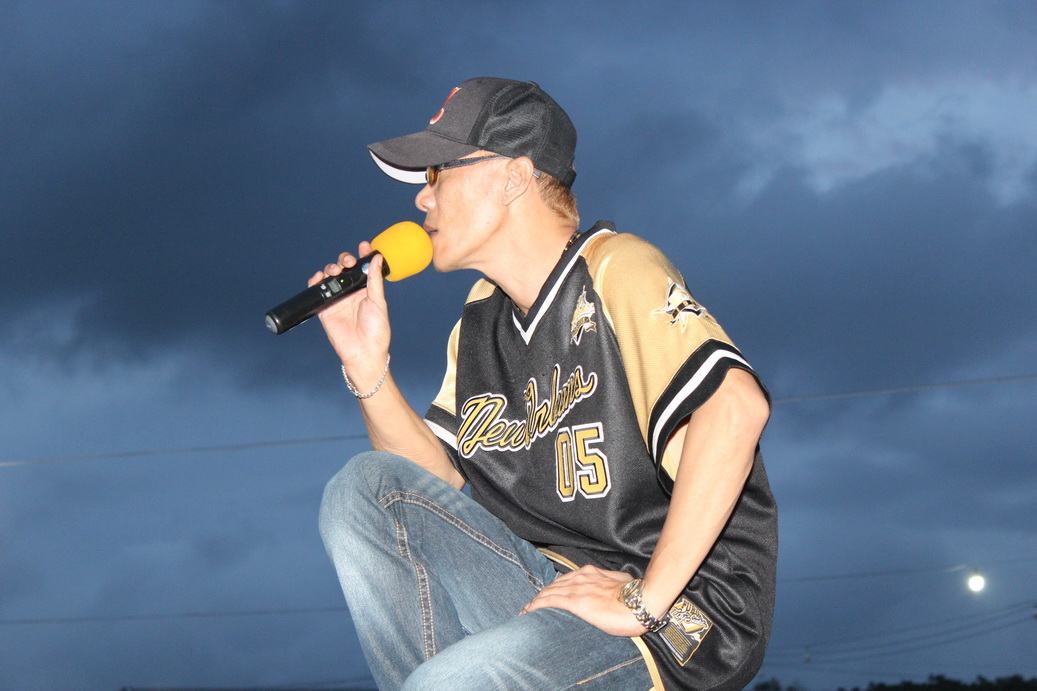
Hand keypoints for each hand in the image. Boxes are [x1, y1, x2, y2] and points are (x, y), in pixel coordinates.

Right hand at [310, 242, 390, 374]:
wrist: (363, 352)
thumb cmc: (376, 330)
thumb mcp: (378, 302)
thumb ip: (375, 280)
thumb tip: (377, 258)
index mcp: (366, 290)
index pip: (363, 268)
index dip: (362, 255)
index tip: (364, 245)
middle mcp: (351, 292)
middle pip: (344, 268)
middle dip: (345, 260)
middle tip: (349, 263)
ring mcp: (337, 299)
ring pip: (330, 276)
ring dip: (331, 268)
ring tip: (335, 271)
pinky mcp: (325, 308)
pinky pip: (317, 291)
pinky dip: (316, 281)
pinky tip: (320, 277)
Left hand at [521, 565, 646, 636]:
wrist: (642, 601)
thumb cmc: (638, 595)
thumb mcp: (624, 583)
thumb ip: (613, 583)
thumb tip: (615, 586)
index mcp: (592, 573)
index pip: (566, 579)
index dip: (555, 588)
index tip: (547, 595)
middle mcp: (581, 577)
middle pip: (554, 585)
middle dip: (541, 595)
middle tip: (531, 605)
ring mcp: (578, 588)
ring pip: (549, 592)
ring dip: (536, 601)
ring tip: (526, 610)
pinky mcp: (576, 602)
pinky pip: (550, 601)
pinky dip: (537, 605)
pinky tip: (528, 611)